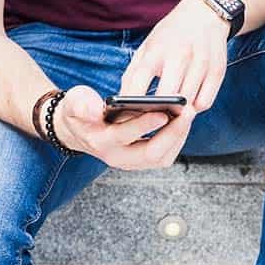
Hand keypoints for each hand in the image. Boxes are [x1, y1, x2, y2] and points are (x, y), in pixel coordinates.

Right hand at [51, 85, 192, 170]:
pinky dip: (176, 139)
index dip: (144, 125)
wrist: (79, 129)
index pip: (124, 135)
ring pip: (161, 157)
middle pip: (150, 154)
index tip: (163, 112)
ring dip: (178, 137)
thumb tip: (95, 110)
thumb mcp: (75, 102)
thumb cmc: (79, 111)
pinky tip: (183, 121)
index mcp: (100, 141)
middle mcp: (116, 157)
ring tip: (189, 113)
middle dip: (172, 133)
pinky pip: (164, 156)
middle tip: (187, 112)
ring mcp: (130, 162)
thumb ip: (82, 104)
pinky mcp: (141, 160)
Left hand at [118, 0, 229, 112]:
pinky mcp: (217, 71)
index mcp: (157, 49)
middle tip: (151, 118)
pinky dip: (195, 108)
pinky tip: (188, 103)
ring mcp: (201, 63)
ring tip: (169, 112)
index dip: (131, 101)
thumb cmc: (170, 35)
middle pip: (167, 96)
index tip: (126, 114)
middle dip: (158, 112)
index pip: (141, 79)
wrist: (204, 14)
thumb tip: (122, 102)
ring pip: (188, 103)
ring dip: (178, 112)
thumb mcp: (147, 47)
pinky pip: (204, 103)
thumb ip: (133, 74)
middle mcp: (180, 55)